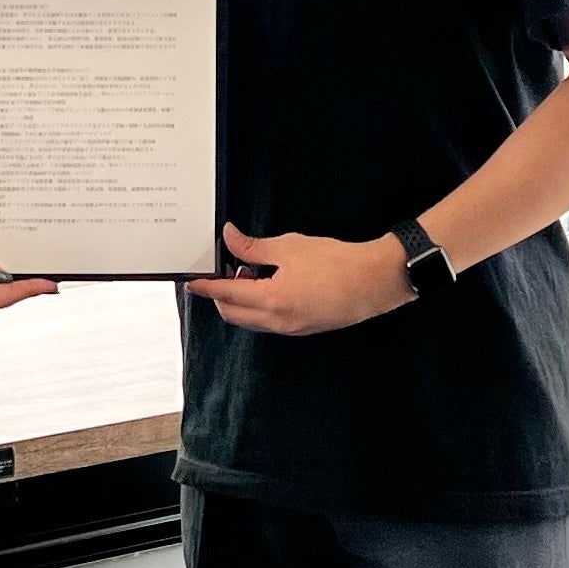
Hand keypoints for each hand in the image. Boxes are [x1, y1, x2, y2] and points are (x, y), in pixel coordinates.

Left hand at [185, 222, 412, 336]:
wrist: (376, 281)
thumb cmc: (337, 262)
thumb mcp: (290, 247)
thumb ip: (254, 247)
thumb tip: (230, 238)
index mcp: (270, 301)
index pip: (224, 295)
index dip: (205, 286)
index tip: (192, 281)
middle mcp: (277, 322)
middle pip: (233, 313)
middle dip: (222, 294)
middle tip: (228, 268)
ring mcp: (290, 329)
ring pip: (251, 320)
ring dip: (242, 300)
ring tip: (253, 272)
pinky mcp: (303, 328)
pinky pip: (269, 322)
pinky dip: (260, 306)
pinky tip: (272, 284)